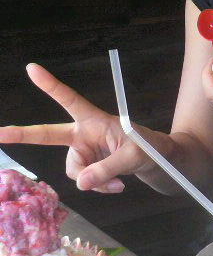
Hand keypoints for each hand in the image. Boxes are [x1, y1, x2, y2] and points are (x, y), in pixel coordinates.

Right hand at [0, 64, 170, 192]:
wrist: (154, 161)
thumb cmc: (146, 148)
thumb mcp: (133, 156)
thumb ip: (107, 169)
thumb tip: (80, 184)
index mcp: (93, 120)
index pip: (70, 100)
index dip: (51, 86)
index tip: (32, 68)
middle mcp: (82, 135)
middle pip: (48, 134)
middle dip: (23, 134)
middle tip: (0, 133)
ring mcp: (83, 152)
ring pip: (75, 172)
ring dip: (94, 181)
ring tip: (118, 182)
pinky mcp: (87, 167)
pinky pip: (84, 182)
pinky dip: (98, 187)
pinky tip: (116, 186)